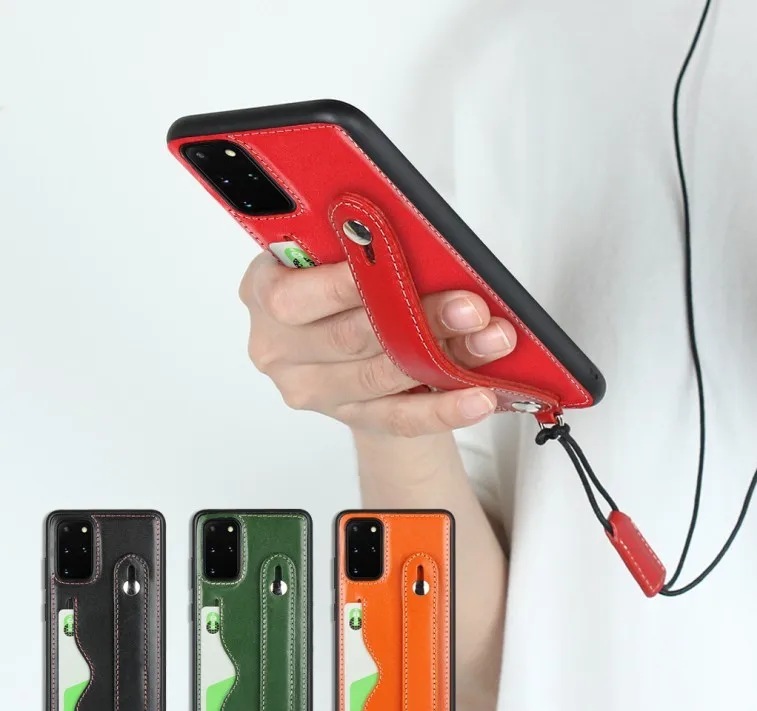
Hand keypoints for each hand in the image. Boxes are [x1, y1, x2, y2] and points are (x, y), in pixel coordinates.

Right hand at [239, 254, 517, 436]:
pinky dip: (442, 409)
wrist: (341, 347)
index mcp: (263, 292)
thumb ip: (353, 246)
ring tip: (489, 341)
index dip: (345, 283)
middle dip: (417, 318)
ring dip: (443, 358)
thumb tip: (416, 241)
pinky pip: (399, 419)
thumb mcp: (330, 253)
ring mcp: (314, 389)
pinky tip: (475, 398)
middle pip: (350, 336)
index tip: (393, 267)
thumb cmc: (338, 286)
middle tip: (469, 306)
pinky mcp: (351, 417)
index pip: (295, 296)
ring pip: (380, 376)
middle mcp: (279, 347)